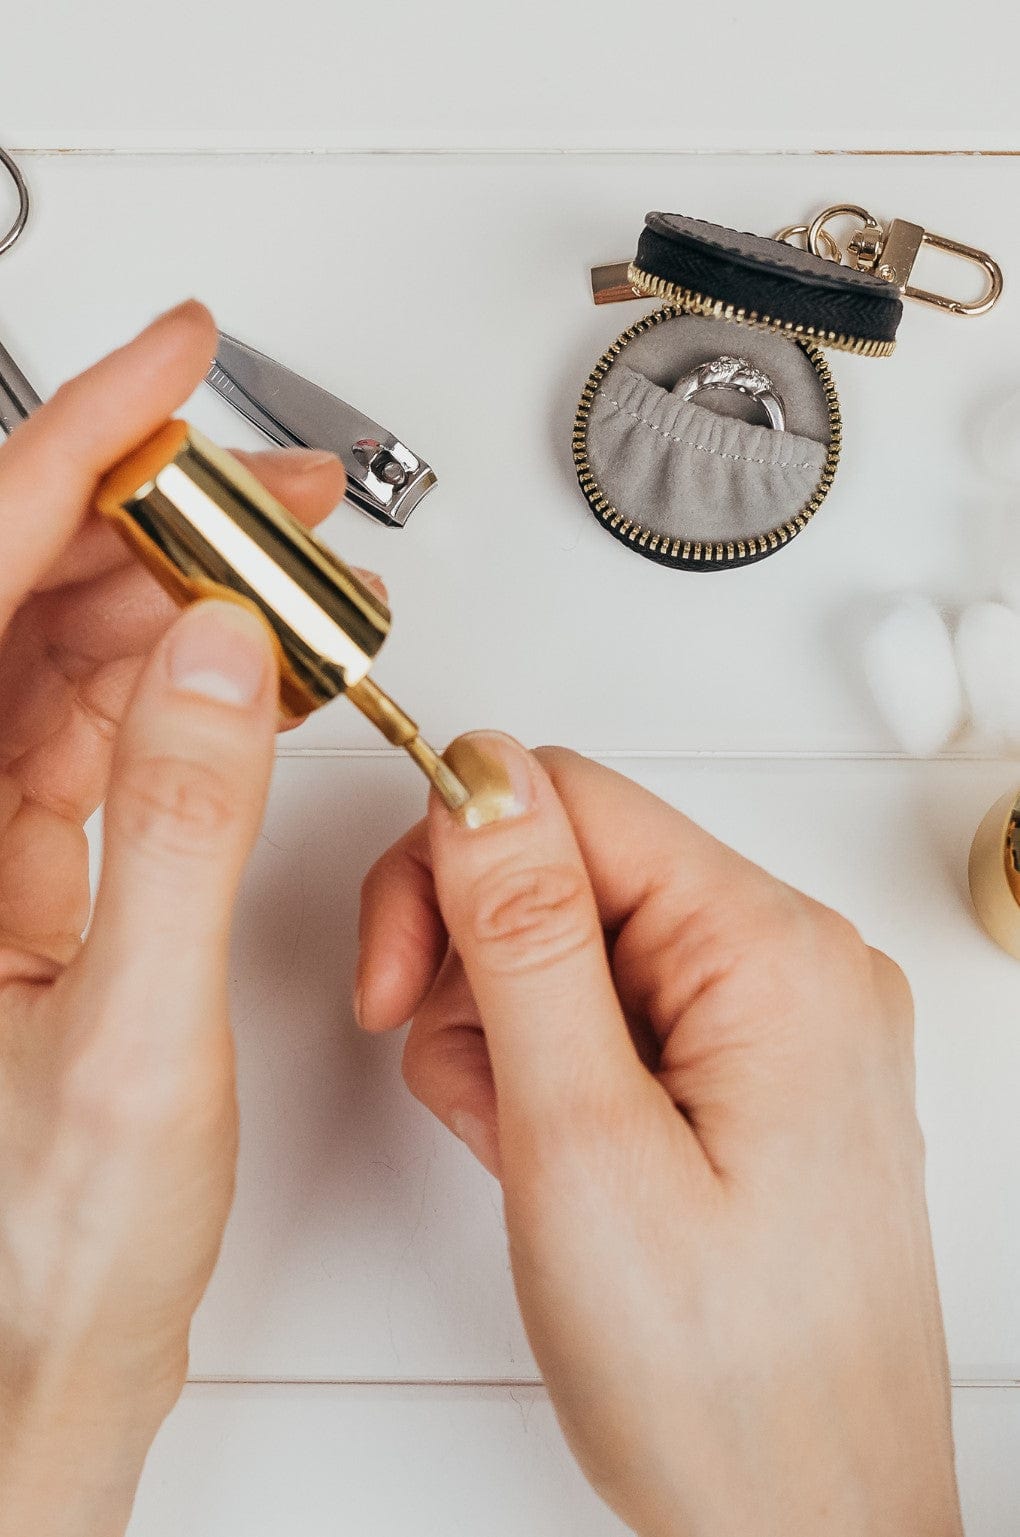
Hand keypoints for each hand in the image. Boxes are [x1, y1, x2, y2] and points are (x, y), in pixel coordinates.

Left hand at [0, 302, 375, 1536]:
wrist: (38, 1377)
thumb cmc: (48, 1265)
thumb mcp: (142, 1044)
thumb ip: (180, 830)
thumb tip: (225, 657)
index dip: (72, 451)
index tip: (165, 366)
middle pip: (23, 603)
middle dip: (156, 516)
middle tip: (268, 482)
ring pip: (70, 661)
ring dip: (186, 599)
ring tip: (293, 570)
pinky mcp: (37, 888)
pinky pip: (109, 740)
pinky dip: (191, 689)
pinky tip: (257, 667)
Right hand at [358, 734, 961, 1536]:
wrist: (808, 1534)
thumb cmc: (724, 1385)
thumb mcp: (584, 1143)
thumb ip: (524, 938)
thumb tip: (480, 778)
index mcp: (773, 953)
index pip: (570, 799)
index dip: (451, 862)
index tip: (392, 969)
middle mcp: (796, 966)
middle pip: (574, 866)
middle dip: (480, 962)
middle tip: (468, 1080)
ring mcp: (782, 1024)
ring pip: (581, 945)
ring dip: (511, 1031)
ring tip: (523, 1149)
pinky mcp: (757, 1076)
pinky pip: (619, 1015)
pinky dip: (556, 1072)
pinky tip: (555, 1158)